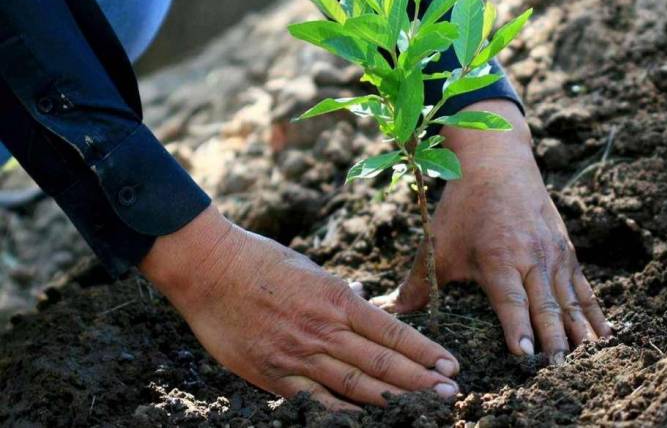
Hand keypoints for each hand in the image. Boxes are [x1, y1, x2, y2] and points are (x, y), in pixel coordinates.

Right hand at [140, 206, 459, 409]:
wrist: (209, 268)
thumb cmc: (260, 260)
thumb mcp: (309, 267)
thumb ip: (339, 292)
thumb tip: (364, 301)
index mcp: (336, 298)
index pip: (391, 330)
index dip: (424, 351)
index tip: (449, 364)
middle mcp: (323, 329)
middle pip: (382, 361)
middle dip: (421, 380)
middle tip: (451, 394)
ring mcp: (298, 354)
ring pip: (356, 385)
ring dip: (394, 399)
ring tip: (424, 408)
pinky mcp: (273, 374)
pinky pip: (315, 401)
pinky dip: (343, 413)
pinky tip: (367, 422)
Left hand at [372, 100, 611, 361]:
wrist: (498, 162)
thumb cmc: (464, 207)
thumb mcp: (438, 243)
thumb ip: (417, 282)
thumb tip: (389, 310)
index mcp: (498, 258)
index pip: (511, 301)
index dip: (519, 328)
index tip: (527, 355)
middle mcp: (531, 258)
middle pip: (546, 306)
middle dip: (554, 340)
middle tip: (560, 369)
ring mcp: (553, 254)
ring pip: (570, 299)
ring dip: (579, 331)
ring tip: (588, 361)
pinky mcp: (566, 250)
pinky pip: (584, 287)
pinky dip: (594, 312)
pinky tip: (604, 335)